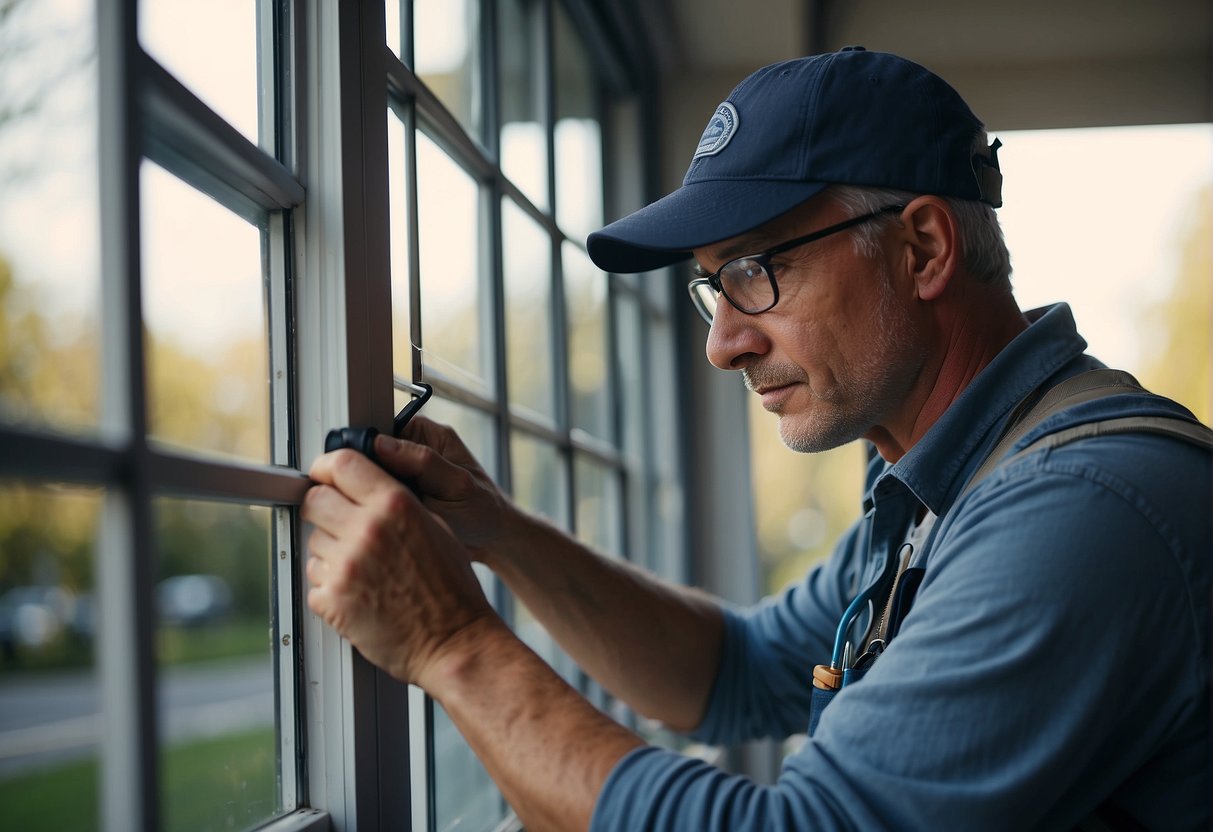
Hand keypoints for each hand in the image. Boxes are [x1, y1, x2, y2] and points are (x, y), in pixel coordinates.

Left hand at [303, 447, 497, 685]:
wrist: (455, 640)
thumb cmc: (451, 588)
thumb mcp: (435, 527)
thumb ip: (396, 502)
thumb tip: (362, 488)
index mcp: (395, 505)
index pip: (342, 463)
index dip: (327, 467)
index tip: (324, 475)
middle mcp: (367, 530)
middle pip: (314, 500)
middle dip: (323, 509)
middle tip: (341, 523)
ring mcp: (346, 566)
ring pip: (313, 542)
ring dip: (330, 551)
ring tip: (365, 568)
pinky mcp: (333, 600)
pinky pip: (314, 580)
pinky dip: (331, 586)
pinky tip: (360, 592)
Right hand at [371, 415, 513, 559]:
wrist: (490, 540)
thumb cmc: (483, 508)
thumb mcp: (456, 483)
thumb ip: (423, 462)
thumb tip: (381, 443)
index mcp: (424, 434)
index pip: (380, 429)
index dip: (364, 448)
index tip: (357, 470)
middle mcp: (409, 450)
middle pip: (368, 455)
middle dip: (366, 476)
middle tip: (372, 498)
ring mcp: (400, 476)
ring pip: (368, 479)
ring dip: (370, 496)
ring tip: (381, 514)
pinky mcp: (395, 499)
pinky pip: (374, 499)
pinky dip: (375, 511)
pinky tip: (383, 522)